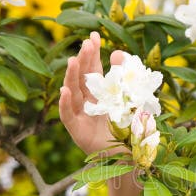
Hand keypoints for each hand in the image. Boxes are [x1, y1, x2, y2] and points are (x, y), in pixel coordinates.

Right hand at [58, 31, 125, 154]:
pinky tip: (64, 90)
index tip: (94, 35)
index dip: (93, 53)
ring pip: (73, 93)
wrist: (131, 159)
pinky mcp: (77, 132)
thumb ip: (124, 79)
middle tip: (86, 43)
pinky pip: (69, 116)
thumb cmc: (131, 132)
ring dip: (72, 77)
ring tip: (72, 60)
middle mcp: (88, 103)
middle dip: (83, 60)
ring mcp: (81, 117)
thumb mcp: (131, 101)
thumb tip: (118, 53)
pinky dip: (65, 104)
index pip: (94, 70)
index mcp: (100, 95)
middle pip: (82, 78)